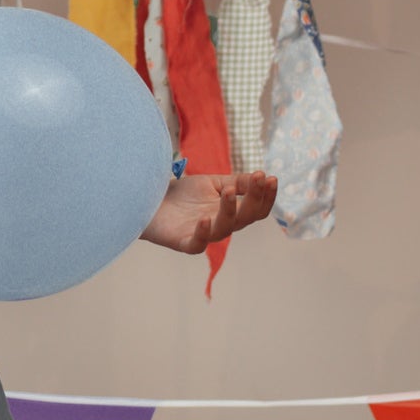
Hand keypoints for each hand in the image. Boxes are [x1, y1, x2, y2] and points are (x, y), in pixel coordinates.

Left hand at [138, 170, 277, 253]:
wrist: (148, 200)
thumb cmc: (182, 195)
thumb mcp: (213, 183)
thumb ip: (236, 182)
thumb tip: (263, 176)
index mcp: (231, 213)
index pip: (256, 209)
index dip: (266, 196)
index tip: (270, 177)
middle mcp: (221, 226)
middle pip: (246, 217)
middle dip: (254, 198)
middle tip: (258, 179)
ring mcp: (203, 235)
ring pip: (225, 229)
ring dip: (230, 210)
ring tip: (228, 191)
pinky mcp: (183, 242)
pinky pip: (197, 243)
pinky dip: (202, 233)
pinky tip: (204, 218)